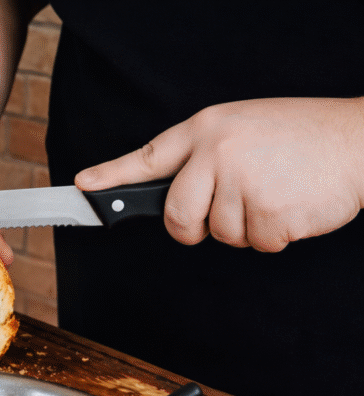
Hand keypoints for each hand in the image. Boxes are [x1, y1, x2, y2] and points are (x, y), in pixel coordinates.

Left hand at [74, 97, 363, 251]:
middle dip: (196, 228)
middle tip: (227, 210)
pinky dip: (275, 235)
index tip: (82, 188)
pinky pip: (256, 244)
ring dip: (247, 227)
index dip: (111, 177)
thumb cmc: (299, 137)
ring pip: (221, 235)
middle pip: (178, 217)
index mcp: (207, 130)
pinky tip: (293, 204)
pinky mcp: (270, 211)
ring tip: (276, 191)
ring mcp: (243, 182)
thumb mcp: (241, 129)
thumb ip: (203, 157)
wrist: (360, 139)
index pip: (148, 157)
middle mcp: (217, 153)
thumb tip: (169, 193)